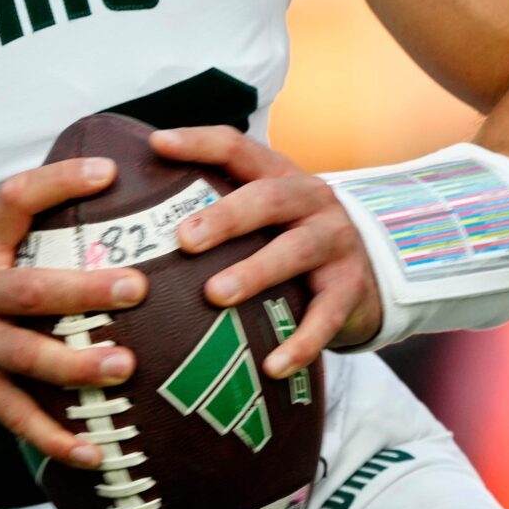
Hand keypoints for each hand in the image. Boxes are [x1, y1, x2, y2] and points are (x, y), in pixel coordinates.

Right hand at [0, 157, 147, 468]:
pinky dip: (54, 438)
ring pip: (25, 356)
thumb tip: (103, 210)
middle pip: (29, 289)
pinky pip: (17, 417)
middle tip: (136, 288)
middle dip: (84, 290)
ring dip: (76, 365)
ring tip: (123, 367)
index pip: (14, 200)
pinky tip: (92, 451)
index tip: (108, 172)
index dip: (59, 182)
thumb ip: (20, 238)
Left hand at [150, 127, 383, 368]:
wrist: (374, 269)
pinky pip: (325, 317)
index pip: (237, 148)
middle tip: (184, 239)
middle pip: (268, 198)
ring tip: (216, 296)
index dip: (198, 143)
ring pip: (296, 251)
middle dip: (225, 217)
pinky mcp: (349, 289)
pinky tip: (273, 366)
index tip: (156, 144)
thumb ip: (218, 203)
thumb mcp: (267, 212)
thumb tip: (133, 213)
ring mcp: (335, 242)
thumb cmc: (292, 236)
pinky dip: (300, 342)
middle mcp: (310, 200)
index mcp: (279, 175)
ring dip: (255, 272)